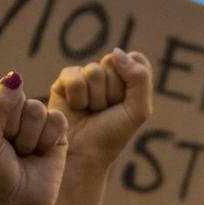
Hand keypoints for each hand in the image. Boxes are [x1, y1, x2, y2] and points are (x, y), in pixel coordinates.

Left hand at [0, 72, 68, 204]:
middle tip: (7, 147)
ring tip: (24, 153)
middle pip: (13, 94)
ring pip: (36, 108)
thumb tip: (15, 78)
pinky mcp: (55, 128)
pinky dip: (48, 140)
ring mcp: (31, 118)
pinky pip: (56, 119)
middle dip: (11, 126)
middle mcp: (5, 109)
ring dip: (29, 138)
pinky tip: (41, 153)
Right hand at [50, 49, 153, 168]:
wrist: (84, 153)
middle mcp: (107, 74)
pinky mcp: (63, 81)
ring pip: (94, 71)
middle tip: (106, 110)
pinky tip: (76, 108)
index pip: (135, 59)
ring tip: (91, 111)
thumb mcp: (138, 110)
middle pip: (112, 62)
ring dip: (95, 98)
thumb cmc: (113, 134)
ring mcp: (85, 76)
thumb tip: (116, 52)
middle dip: (112, 91)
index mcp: (128, 78)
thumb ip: (140, 78)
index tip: (125, 102)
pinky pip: (74, 77)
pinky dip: (78, 97)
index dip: (131, 82)